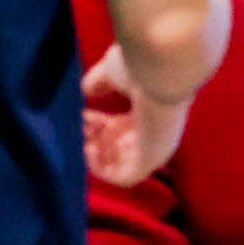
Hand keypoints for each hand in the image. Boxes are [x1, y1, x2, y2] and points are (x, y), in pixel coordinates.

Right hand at [83, 46, 190, 186]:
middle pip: (120, 147)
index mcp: (149, 110)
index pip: (123, 127)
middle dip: (95, 140)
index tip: (82, 115)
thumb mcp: (113, 72)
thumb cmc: (142, 66)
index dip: (99, 124)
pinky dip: (103, 170)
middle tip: (81, 129)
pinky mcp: (152, 160)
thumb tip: (87, 90)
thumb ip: (99, 82)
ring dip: (98, 156)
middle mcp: (154, 132)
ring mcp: (155, 148)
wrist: (162, 70)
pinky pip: (125, 178)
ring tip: (85, 140)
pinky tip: (90, 150)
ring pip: (122, 164)